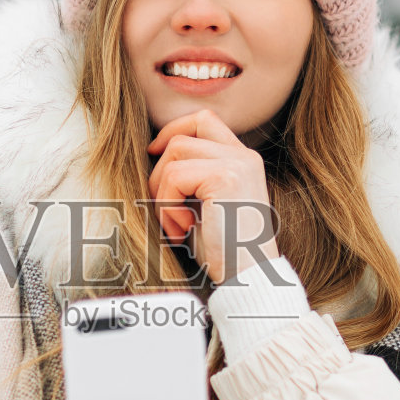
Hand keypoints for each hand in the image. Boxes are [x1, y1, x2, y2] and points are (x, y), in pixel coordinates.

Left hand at [147, 108, 279, 283]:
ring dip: (162, 191)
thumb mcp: (203, 205)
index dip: (173, 132)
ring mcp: (237, 164)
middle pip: (184, 133)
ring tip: (176, 223)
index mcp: (241, 161)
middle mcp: (244, 157)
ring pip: (175, 153)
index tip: (153, 155)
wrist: (247, 279)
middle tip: (164, 207)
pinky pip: (175, 176)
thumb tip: (152, 157)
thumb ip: (189, 177)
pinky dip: (167, 205)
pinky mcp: (226, 177)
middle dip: (160, 168)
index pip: (203, 121)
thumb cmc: (222, 251)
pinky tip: (182, 229)